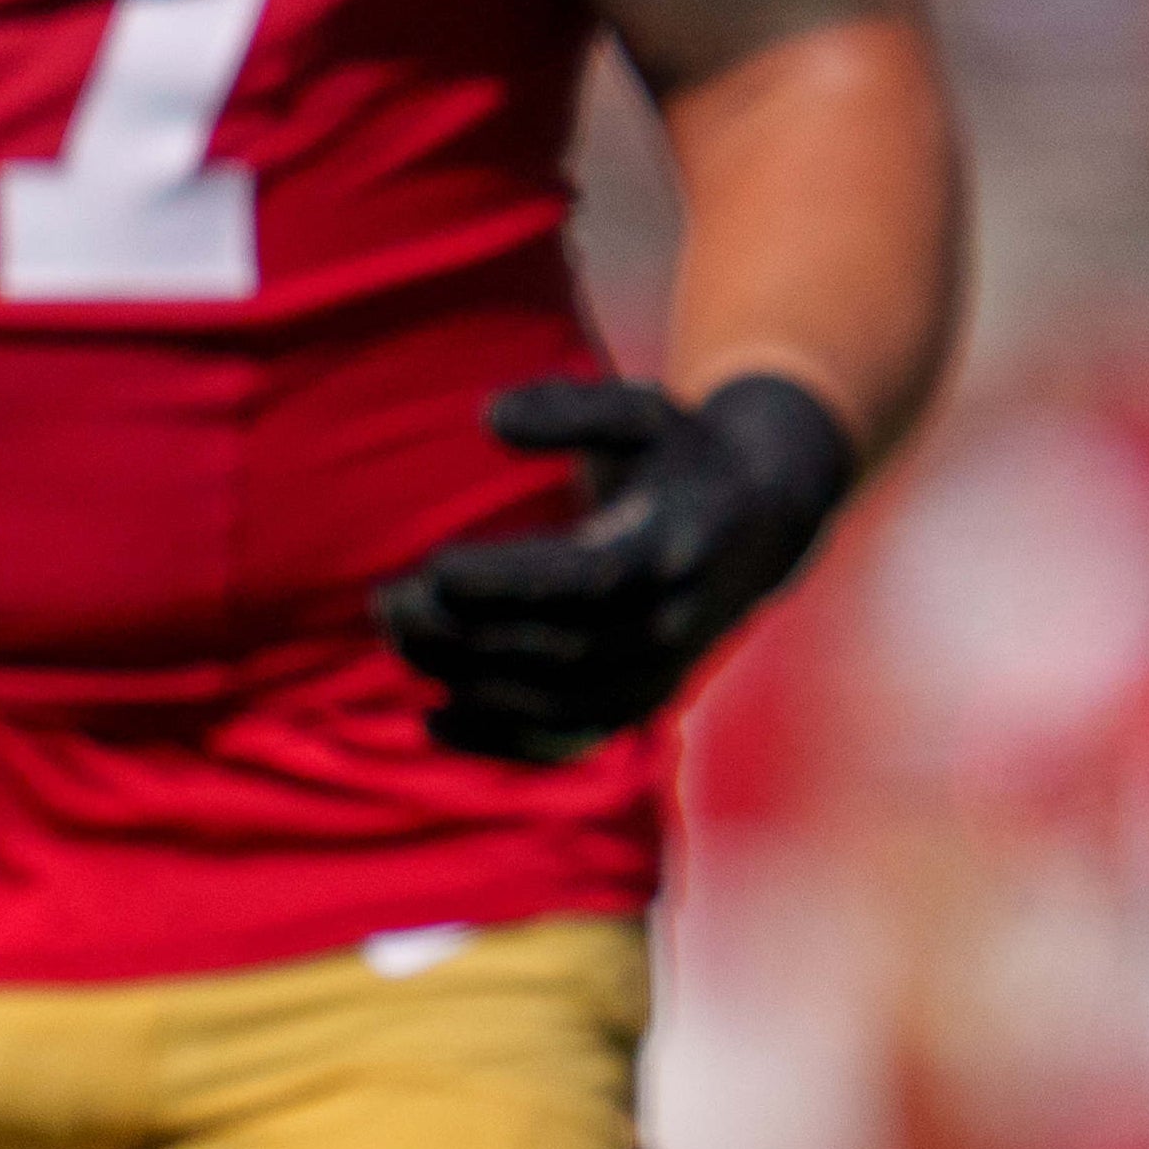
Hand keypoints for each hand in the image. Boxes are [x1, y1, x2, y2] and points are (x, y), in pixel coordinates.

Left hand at [374, 373, 861, 763]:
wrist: (759, 523)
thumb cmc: (680, 454)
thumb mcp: (642, 411)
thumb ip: (571, 408)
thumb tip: (488, 417)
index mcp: (673, 547)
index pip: (586, 580)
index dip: (510, 582)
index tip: (436, 566)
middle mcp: (672, 623)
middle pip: (560, 647)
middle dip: (467, 632)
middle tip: (388, 602)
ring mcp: (661, 674)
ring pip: (556, 700)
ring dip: (469, 680)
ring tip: (398, 640)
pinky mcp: (643, 704)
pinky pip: (569, 738)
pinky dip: (503, 740)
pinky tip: (435, 721)